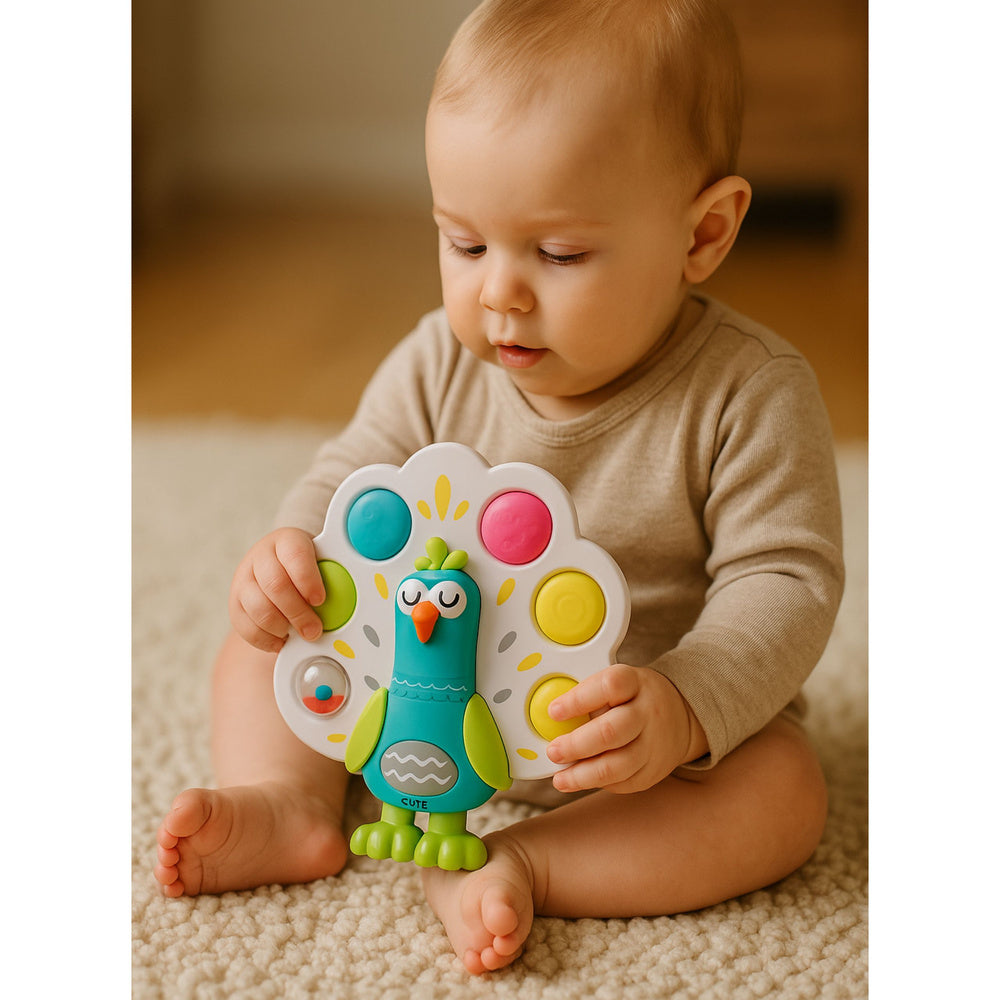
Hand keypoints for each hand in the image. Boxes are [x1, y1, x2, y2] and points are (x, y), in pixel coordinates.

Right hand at [228, 527, 325, 652]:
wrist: (280, 563)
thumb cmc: (307, 567)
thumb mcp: (323, 561)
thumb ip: (335, 576)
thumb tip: (352, 602)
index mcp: (287, 540)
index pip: (296, 555)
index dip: (308, 580)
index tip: (320, 600)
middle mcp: (261, 556)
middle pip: (275, 585)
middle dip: (298, 613)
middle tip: (314, 630)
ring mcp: (243, 578)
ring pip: (258, 607)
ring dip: (281, 627)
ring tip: (297, 634)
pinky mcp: (234, 602)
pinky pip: (244, 626)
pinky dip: (265, 639)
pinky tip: (281, 640)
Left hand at [545, 664, 706, 793]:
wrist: (681, 716)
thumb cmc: (635, 697)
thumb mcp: (619, 682)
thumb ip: (590, 695)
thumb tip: (552, 718)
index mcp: (635, 683)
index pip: (609, 686)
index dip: (578, 700)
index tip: (554, 711)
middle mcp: (648, 712)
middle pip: (610, 731)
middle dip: (576, 745)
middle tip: (553, 751)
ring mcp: (654, 744)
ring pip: (617, 765)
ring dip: (582, 775)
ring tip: (560, 778)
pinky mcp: (653, 771)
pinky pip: (623, 783)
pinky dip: (597, 784)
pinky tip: (581, 780)